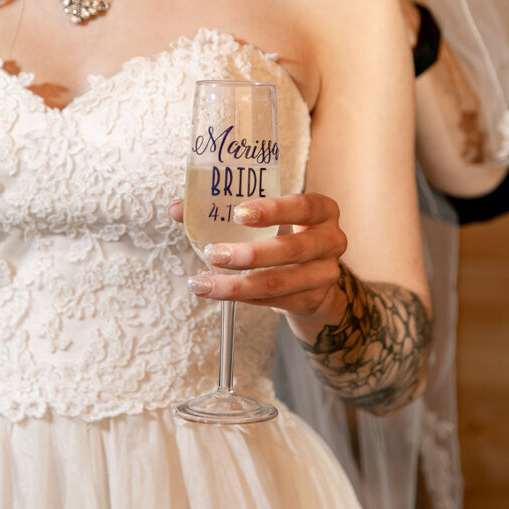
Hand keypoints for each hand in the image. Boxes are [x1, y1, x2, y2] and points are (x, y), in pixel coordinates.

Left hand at [168, 193, 347, 333]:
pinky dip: (242, 299)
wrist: (313, 277)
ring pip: (279, 282)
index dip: (273, 210)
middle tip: (213, 253)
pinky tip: (218, 293)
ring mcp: (325, 274)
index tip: (238, 213)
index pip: (303, 206)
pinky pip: (274, 302)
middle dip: (249, 254)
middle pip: (292, 250)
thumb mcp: (266, 218)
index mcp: (322, 211)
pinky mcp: (312, 300)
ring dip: (237, 285)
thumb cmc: (283, 235)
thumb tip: (177, 208)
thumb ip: (225, 209)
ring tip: (203, 283)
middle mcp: (331, 241)